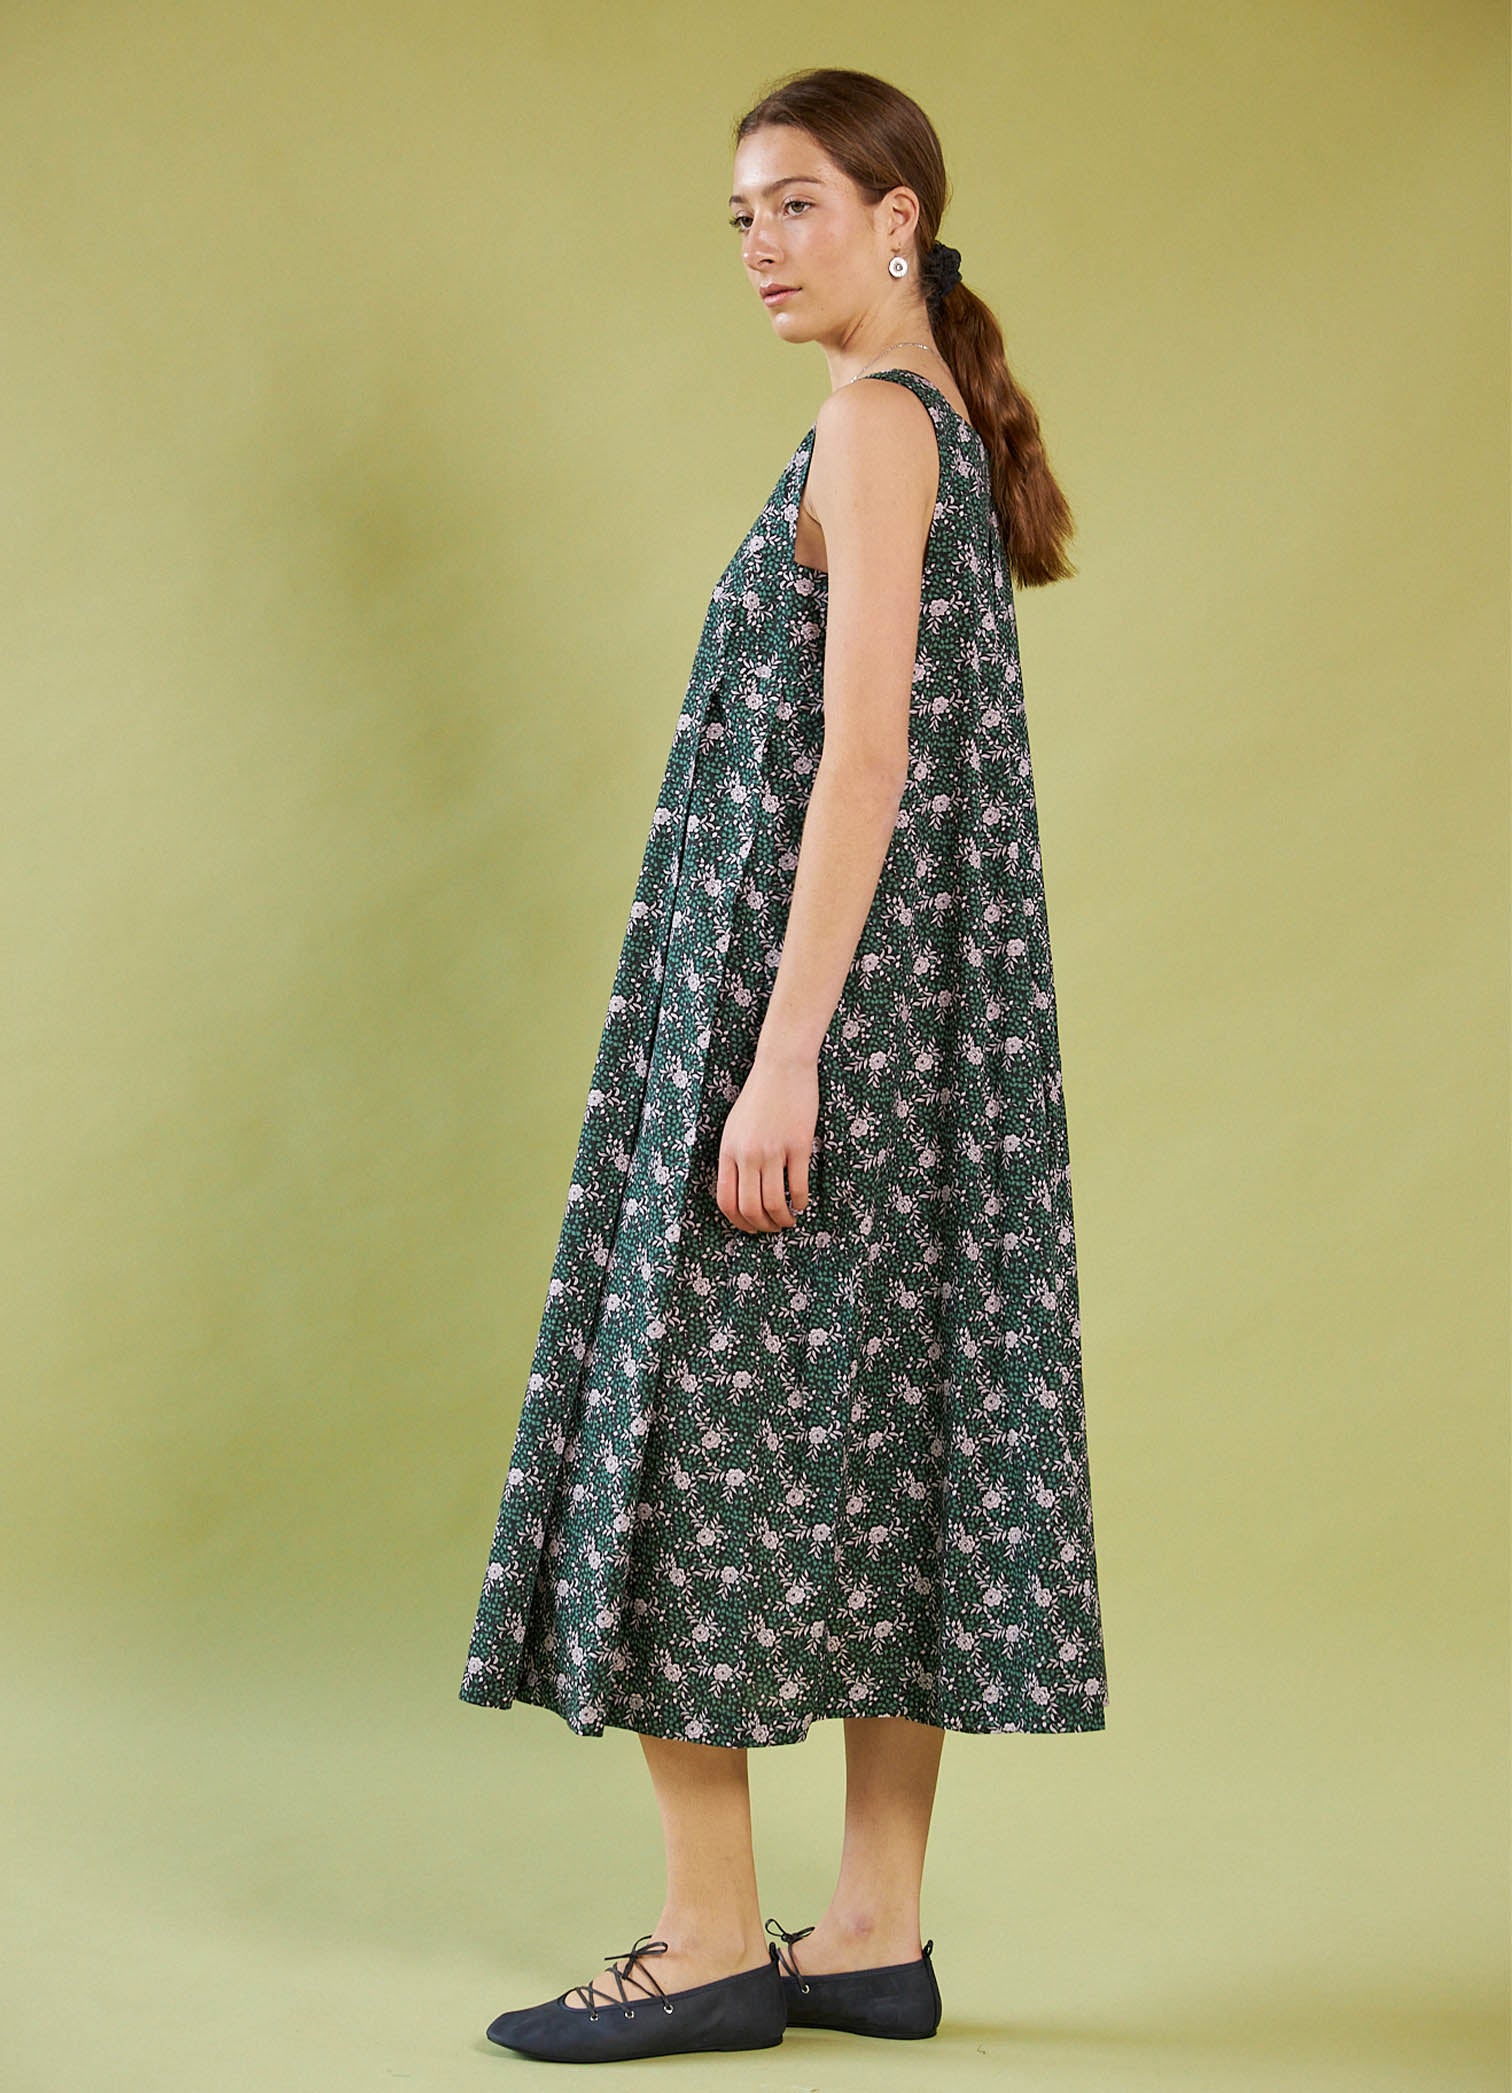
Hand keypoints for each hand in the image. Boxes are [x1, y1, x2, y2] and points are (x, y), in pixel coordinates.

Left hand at [716, 1047, 817, 1232]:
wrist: (781, 1066)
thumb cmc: (758, 1096)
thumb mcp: (734, 1127)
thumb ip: (734, 1157)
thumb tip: (740, 1191)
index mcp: (728, 1150)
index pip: (726, 1200)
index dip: (739, 1222)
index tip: (751, 1227)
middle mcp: (747, 1153)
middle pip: (750, 1207)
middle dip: (762, 1226)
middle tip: (773, 1228)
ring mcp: (773, 1150)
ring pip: (775, 1202)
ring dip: (783, 1219)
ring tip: (790, 1219)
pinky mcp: (799, 1144)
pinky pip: (798, 1185)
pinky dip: (801, 1201)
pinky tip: (803, 1203)